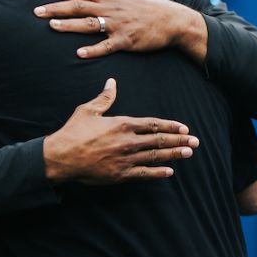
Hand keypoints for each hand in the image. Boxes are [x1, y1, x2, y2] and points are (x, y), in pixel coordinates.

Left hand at [33, 0, 206, 61]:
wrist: (173, 21)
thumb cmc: (149, 6)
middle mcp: (110, 8)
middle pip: (79, 6)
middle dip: (56, 7)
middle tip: (36, 11)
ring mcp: (118, 24)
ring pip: (90, 24)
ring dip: (70, 25)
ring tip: (52, 26)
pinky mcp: (126, 40)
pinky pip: (107, 45)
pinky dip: (94, 49)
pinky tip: (80, 53)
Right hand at [43, 78, 199, 184]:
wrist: (61, 156)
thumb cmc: (73, 132)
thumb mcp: (88, 110)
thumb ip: (105, 97)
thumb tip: (112, 82)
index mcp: (123, 124)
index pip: (153, 124)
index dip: (170, 126)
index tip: (184, 127)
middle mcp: (128, 141)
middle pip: (159, 140)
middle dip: (179, 140)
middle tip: (195, 141)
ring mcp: (126, 159)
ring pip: (155, 156)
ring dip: (174, 154)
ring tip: (188, 153)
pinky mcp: (120, 174)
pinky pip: (144, 174)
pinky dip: (158, 173)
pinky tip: (170, 171)